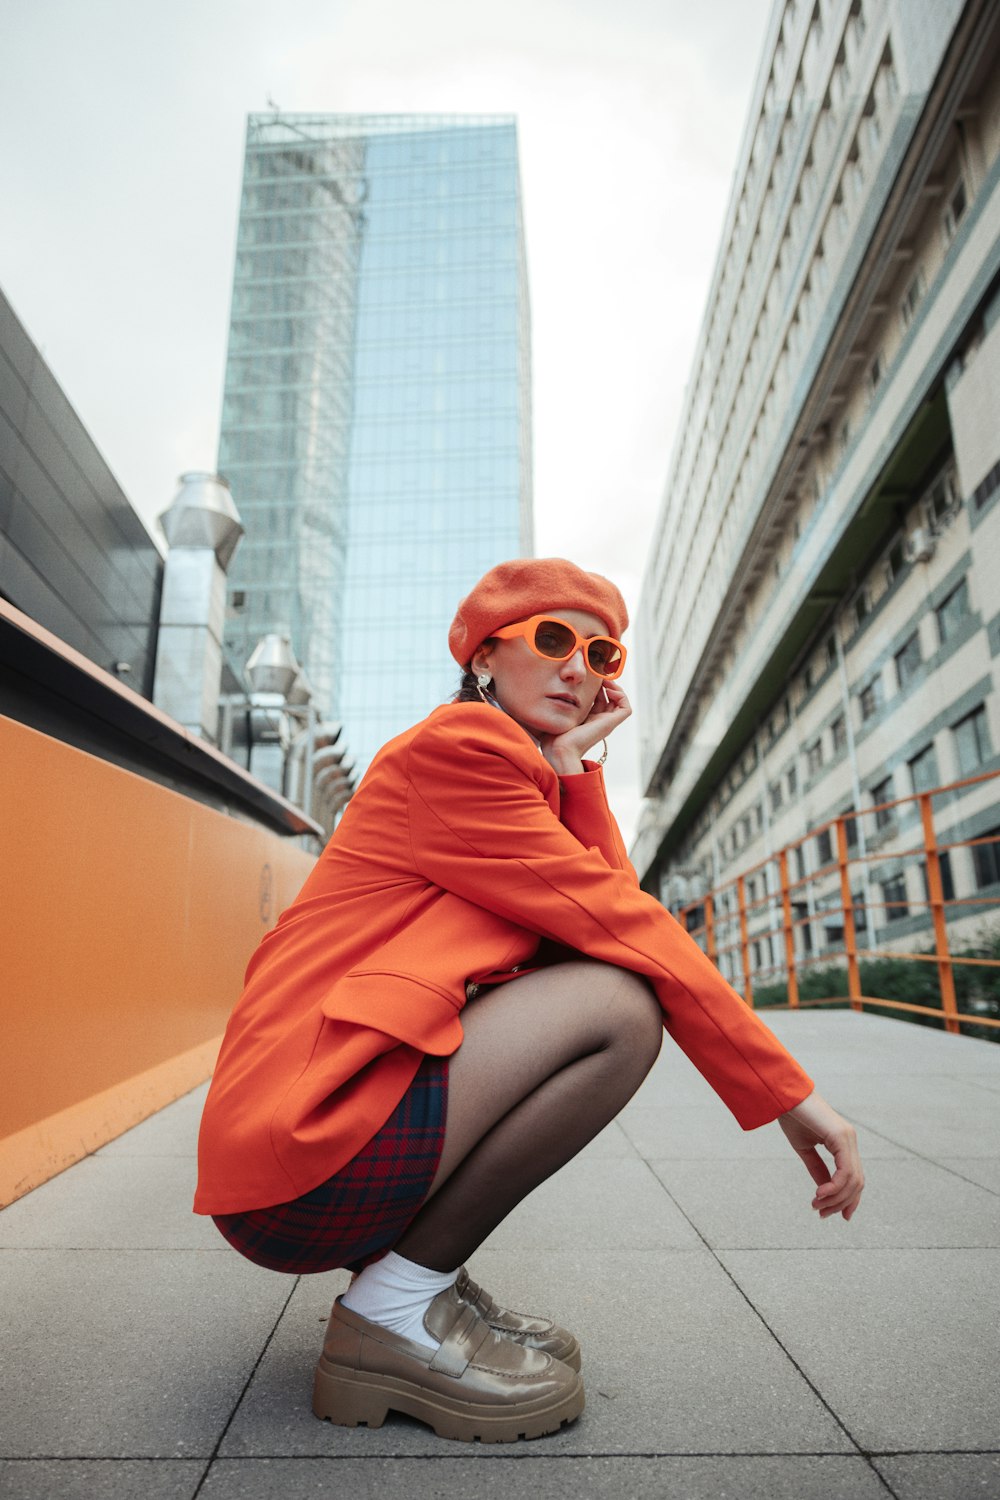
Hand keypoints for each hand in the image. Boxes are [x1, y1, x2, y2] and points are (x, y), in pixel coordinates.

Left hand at [540, 681, 631, 774]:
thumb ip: (558, 704)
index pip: (597, 699)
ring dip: (614, 688)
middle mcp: (598, 722)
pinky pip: (625, 708)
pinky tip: (607, 690)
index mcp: (586, 720)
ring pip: (619, 702)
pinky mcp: (610, 724)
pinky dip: (620, 696)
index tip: (587, 676)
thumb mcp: (557, 714)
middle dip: (604, 684)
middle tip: (596, 673)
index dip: (595, 687)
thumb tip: (552, 690)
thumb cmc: (553, 736)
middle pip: (608, 698)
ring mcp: (605, 723)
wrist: (560, 750)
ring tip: (603, 679)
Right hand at [778, 1090, 863, 1220]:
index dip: (849, 1200)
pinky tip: (820, 1194)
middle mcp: (850, 1140)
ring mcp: (848, 1138)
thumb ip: (818, 1169)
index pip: (855, 1177)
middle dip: (840, 1203)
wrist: (782, 1094)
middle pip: (857, 1183)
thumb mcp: (805, 1149)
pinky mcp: (841, 1137)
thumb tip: (826, 1192)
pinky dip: (835, 1187)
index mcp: (843, 1143)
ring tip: (817, 1205)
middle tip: (821, 1213)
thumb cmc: (791, 1116)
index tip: (837, 1216)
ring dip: (836, 1198)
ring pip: (853, 1180)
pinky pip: (845, 1171)